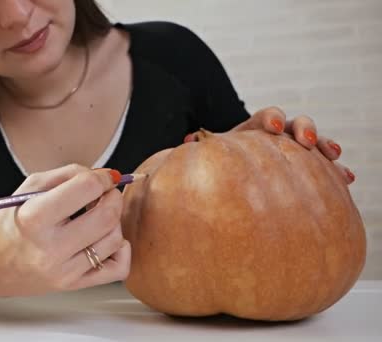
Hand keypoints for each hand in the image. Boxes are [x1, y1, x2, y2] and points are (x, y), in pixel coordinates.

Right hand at [0, 164, 130, 297]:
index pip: (87, 188)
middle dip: (113, 197)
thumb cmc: (11, 223)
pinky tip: (104, 240)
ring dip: (113, 222)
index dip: (102, 177)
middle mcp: (50, 248)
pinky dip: (120, 250)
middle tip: (105, 194)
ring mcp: (64, 271)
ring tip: (97, 217)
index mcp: (34, 217)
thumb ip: (67, 175)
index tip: (103, 178)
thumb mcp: (29, 189)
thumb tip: (105, 175)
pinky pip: (118, 268)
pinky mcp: (74, 285)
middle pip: (107, 215)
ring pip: (115, 239)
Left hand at [184, 107, 354, 184]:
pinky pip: (321, 167)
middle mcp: (274, 137)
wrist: (225, 175)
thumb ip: (198, 148)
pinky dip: (333, 171)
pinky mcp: (301, 168)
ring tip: (333, 156)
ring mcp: (289, 151)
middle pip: (292, 124)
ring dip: (324, 146)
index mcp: (251, 131)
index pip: (263, 118)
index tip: (270, 127)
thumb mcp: (206, 156)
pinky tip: (345, 179)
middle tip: (306, 141)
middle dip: (302, 129)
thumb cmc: (215, 163)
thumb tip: (183, 142)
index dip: (269, 118)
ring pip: (312, 143)